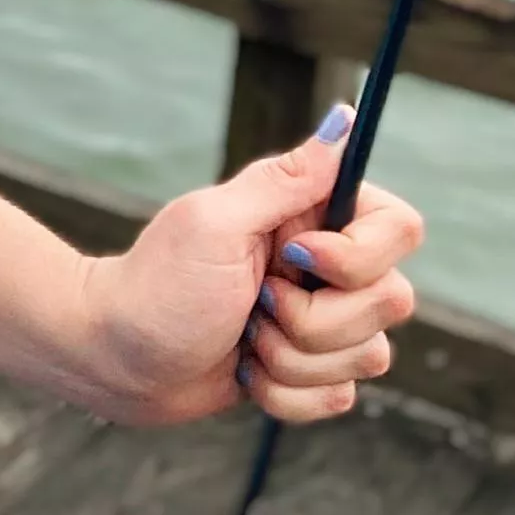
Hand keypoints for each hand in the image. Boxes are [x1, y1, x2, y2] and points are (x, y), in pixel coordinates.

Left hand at [75, 111, 423, 430]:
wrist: (112, 357)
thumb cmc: (156, 285)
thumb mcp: (214, 224)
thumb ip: (285, 179)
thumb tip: (344, 117)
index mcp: (313, 217)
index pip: (401, 229)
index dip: (357, 257)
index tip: (294, 257)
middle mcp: (329, 267)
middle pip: (392, 301)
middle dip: (313, 319)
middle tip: (253, 303)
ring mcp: (324, 322)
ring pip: (368, 357)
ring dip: (291, 358)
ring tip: (242, 336)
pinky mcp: (310, 370)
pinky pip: (339, 397)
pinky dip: (284, 394)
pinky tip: (243, 372)